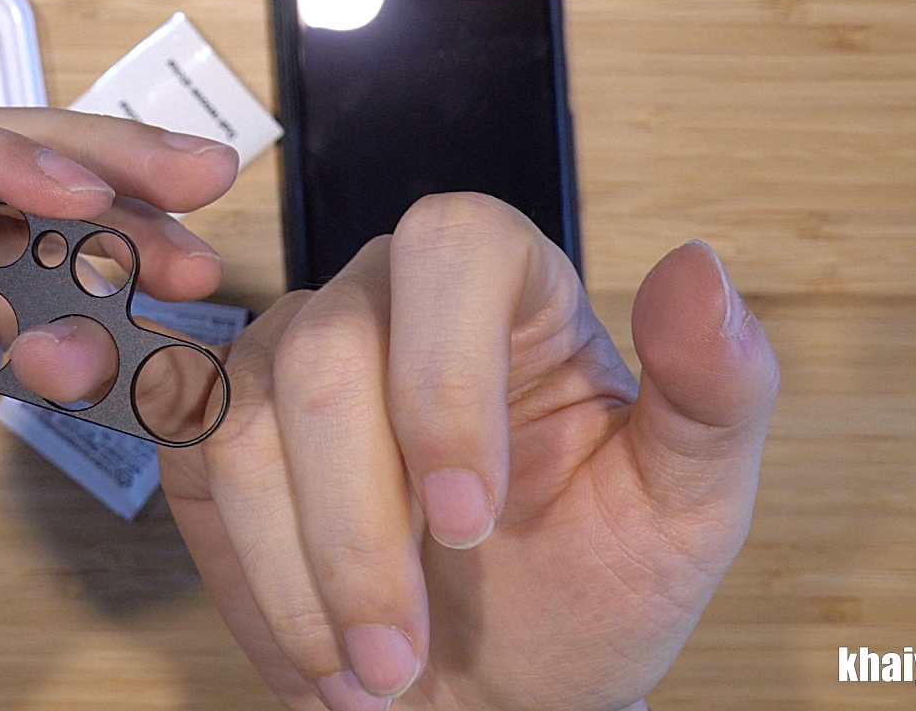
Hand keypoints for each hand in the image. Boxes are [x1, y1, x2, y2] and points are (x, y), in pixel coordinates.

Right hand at [159, 193, 779, 710]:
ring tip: (371, 677)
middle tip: (405, 656)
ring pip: (247, 423)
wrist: (500, 687)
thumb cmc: (590, 585)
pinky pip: (198, 471)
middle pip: (328, 352)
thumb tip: (699, 269)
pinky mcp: (217, 421)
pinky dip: (256, 583)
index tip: (470, 521)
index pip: (452, 248)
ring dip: (304, 577)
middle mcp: (386, 297)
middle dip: (361, 532)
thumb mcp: (686, 506)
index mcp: (510, 286)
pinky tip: (319, 647)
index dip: (444, 379)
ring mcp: (287, 352)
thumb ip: (717, 389)